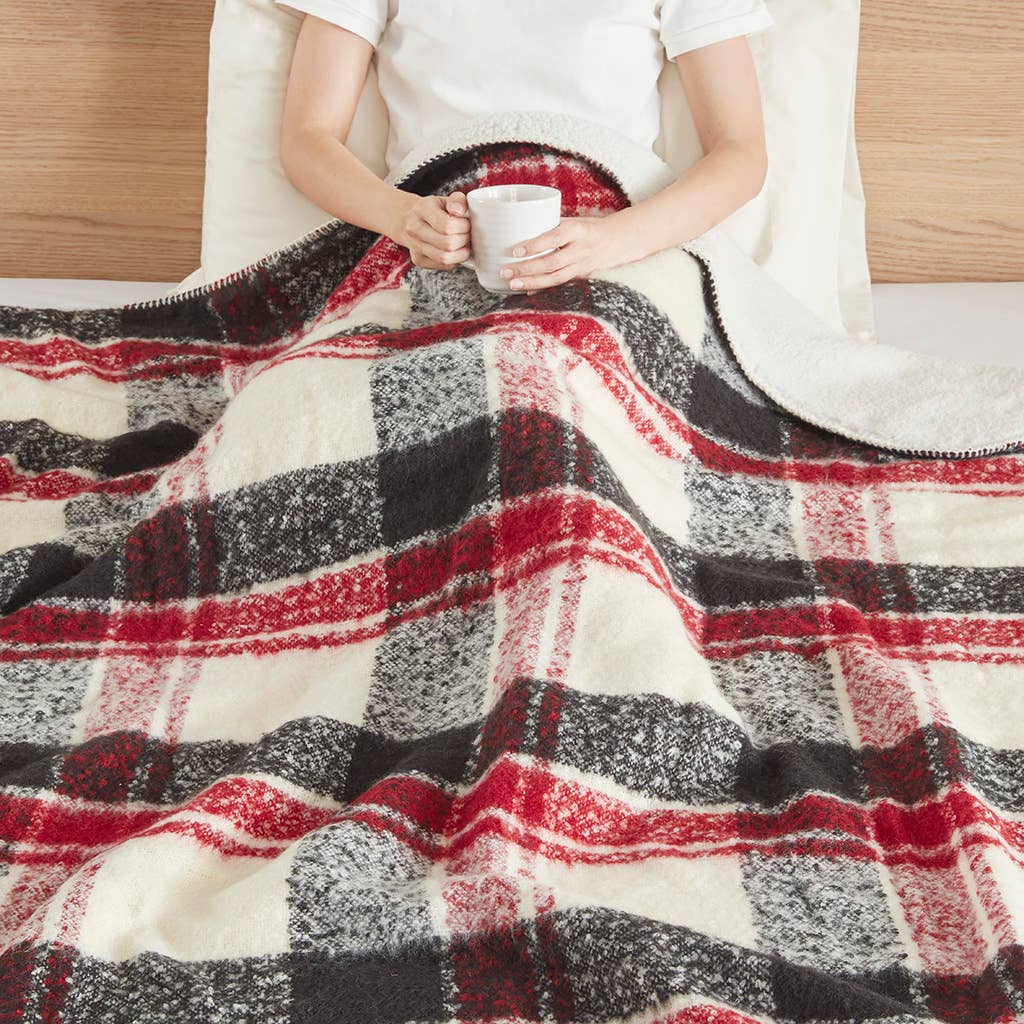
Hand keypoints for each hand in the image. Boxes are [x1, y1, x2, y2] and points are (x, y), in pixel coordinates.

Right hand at [394, 190, 471, 269]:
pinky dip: (455, 260)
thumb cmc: (433, 210)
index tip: (467, 223)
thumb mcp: (446, 199)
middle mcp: (414, 229)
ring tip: (463, 244)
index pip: (447, 225)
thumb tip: (460, 211)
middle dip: (464, 240)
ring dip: (461, 253)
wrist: (410, 220)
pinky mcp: (419, 260)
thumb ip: (457, 200)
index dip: (464, 226)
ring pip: (445, 258)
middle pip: (448, 244)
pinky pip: (444, 266)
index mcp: (422, 209)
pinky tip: (456, 251)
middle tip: (467, 234)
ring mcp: (414, 246)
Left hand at [499, 215, 624, 292]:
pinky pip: (559, 284)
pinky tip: (527, 291)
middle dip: (527, 268)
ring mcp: (581, 266)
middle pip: (552, 262)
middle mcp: (581, 250)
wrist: (617, 242)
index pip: (555, 238)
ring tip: (512, 284)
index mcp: (578, 230)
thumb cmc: (587, 228)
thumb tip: (518, 230)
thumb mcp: (573, 221)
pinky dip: (542, 289)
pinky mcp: (580, 277)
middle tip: (506, 271)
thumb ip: (550, 226)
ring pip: (555, 278)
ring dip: (532, 282)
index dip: (535, 245)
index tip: (515, 250)